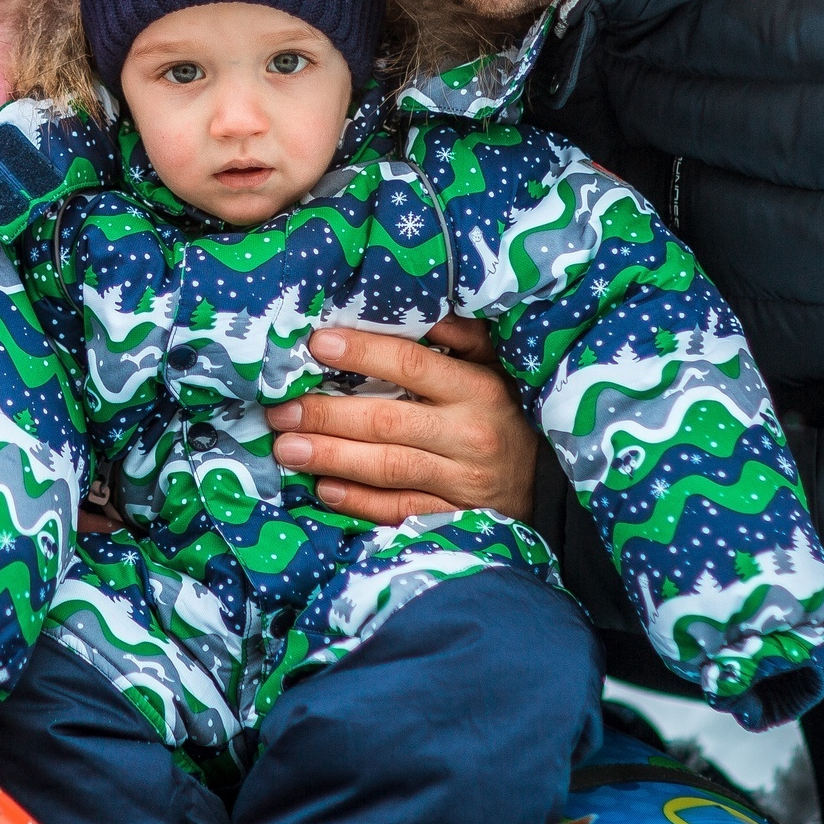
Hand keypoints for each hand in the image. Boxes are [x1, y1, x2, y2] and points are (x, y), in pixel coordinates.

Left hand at [267, 318, 537, 524]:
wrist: (542, 484)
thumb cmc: (503, 413)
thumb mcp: (494, 368)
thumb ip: (461, 336)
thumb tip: (419, 307)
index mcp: (477, 388)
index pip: (413, 364)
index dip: (363, 353)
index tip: (317, 344)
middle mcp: (469, 434)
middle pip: (387, 422)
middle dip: (327, 415)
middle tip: (280, 410)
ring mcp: (461, 480)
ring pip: (387, 468)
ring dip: (331, 457)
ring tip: (286, 448)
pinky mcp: (455, 516)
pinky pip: (399, 509)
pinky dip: (358, 502)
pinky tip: (323, 489)